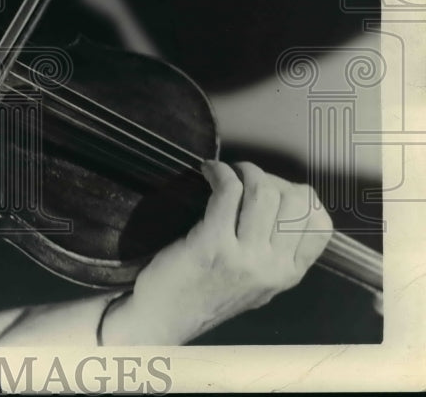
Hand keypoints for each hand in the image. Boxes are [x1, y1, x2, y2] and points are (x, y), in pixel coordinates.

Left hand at [101, 160, 332, 344]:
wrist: (166, 315)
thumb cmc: (207, 293)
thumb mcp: (258, 282)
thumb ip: (277, 253)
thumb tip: (281, 201)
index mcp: (289, 275)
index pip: (320, 225)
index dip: (300, 196)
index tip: (276, 189)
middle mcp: (273, 267)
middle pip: (293, 201)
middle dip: (270, 177)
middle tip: (246, 177)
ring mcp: (244, 257)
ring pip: (262, 192)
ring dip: (244, 170)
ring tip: (228, 172)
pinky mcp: (212, 244)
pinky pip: (228, 191)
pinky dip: (219, 172)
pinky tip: (208, 171)